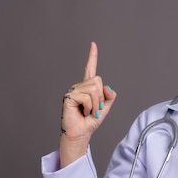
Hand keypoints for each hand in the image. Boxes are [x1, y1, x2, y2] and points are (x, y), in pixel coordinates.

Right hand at [59, 42, 116, 166]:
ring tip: (88, 111)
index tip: (93, 44)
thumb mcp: (104, 108)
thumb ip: (109, 96)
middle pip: (98, 81)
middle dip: (100, 97)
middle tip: (94, 109)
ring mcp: (73, 90)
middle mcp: (79, 86)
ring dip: (95, 104)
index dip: (92, 56)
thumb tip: (107, 87)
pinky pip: (86, 96)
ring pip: (93, 88)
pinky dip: (89, 107)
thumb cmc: (90, 122)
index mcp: (87, 87)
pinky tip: (83, 112)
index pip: (90, 69)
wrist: (81, 134)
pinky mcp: (69, 96)